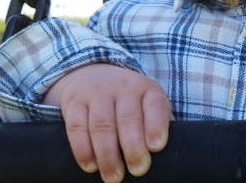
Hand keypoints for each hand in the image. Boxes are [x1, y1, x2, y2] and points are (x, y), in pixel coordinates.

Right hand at [43, 63, 170, 182]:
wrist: (92, 73)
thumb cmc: (128, 99)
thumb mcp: (147, 101)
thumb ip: (158, 122)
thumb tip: (171, 152)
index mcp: (146, 89)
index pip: (155, 105)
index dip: (156, 126)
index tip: (157, 148)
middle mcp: (123, 87)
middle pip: (128, 118)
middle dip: (133, 148)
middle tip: (138, 170)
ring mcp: (97, 93)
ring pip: (101, 125)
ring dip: (108, 155)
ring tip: (114, 176)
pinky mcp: (74, 102)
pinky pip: (77, 127)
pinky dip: (83, 149)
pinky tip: (91, 165)